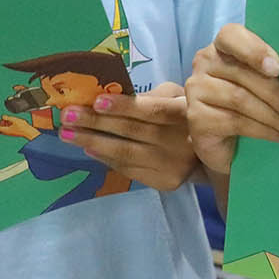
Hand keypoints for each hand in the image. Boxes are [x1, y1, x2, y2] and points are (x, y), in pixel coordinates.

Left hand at [0, 113, 41, 139]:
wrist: (28, 132)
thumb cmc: (22, 127)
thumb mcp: (14, 120)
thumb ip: (7, 118)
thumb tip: (2, 116)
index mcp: (5, 130)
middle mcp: (5, 132)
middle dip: (2, 121)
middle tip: (9, 120)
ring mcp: (8, 132)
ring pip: (3, 126)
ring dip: (6, 122)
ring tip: (13, 121)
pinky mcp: (11, 132)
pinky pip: (6, 127)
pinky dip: (8, 123)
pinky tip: (14, 122)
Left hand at [61, 81, 199, 191]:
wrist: (210, 153)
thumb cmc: (184, 116)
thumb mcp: (175, 96)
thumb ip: (150, 96)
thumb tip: (111, 96)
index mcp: (185, 113)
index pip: (152, 110)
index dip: (124, 106)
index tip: (95, 100)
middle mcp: (182, 141)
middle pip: (133, 132)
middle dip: (96, 123)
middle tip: (67, 116)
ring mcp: (173, 165)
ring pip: (126, 153)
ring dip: (93, 142)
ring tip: (67, 133)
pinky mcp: (165, 182)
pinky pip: (129, 169)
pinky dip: (106, 159)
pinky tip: (89, 149)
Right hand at [184, 23, 278, 181]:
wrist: (230, 143)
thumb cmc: (254, 104)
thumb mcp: (266, 84)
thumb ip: (277, 75)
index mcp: (224, 45)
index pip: (231, 36)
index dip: (255, 51)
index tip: (278, 69)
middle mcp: (205, 62)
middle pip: (243, 73)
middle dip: (278, 94)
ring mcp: (196, 90)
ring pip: (240, 99)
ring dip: (275, 116)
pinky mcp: (195, 118)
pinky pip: (234, 122)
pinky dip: (264, 131)